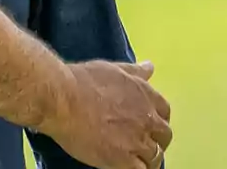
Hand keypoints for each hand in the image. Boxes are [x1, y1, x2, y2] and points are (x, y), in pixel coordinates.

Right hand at [42, 60, 171, 168]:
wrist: (62, 99)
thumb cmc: (81, 80)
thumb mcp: (111, 70)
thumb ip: (134, 71)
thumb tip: (150, 67)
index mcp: (146, 95)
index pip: (164, 111)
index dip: (155, 118)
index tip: (146, 122)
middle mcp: (147, 119)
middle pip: (164, 136)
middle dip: (155, 139)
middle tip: (139, 141)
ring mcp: (137, 141)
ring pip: (154, 157)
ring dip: (146, 157)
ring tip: (131, 157)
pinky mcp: (123, 160)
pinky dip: (137, 168)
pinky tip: (125, 165)